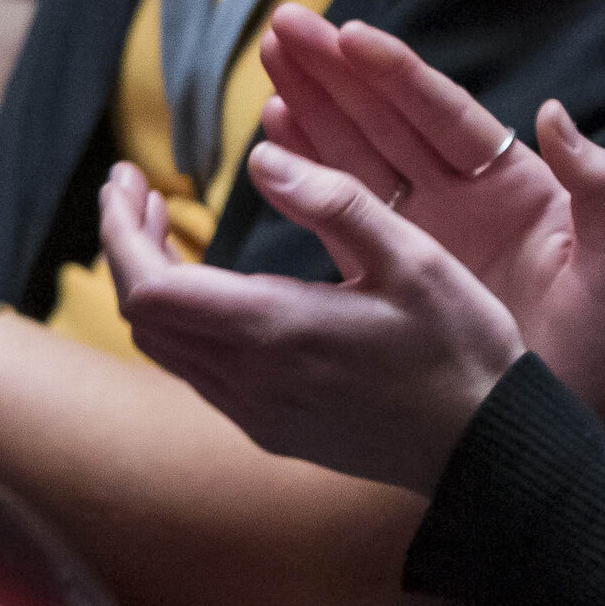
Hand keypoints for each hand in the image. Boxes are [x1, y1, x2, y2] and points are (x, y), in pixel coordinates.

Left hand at [102, 142, 527, 494]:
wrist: (484, 447)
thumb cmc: (460, 347)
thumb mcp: (414, 257)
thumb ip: (336, 202)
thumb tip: (261, 158)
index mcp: (274, 328)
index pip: (147, 286)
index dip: (120, 230)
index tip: (126, 177)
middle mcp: (249, 378)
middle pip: (141, 316)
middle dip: (126, 247)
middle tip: (138, 191)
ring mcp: (255, 412)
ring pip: (164, 347)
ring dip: (149, 286)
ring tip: (165, 233)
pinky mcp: (271, 430)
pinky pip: (198, 374)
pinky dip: (182, 323)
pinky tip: (215, 294)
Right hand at [258, 11, 604, 427]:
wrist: (560, 434)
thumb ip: (598, 191)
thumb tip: (554, 113)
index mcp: (518, 188)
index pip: (449, 117)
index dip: (399, 75)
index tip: (350, 33)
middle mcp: (466, 200)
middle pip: (392, 122)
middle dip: (338, 75)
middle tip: (284, 27)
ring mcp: (428, 235)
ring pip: (360, 158)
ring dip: (315, 112)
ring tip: (270, 67)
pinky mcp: (397, 273)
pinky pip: (345, 214)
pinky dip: (310, 175)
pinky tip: (274, 140)